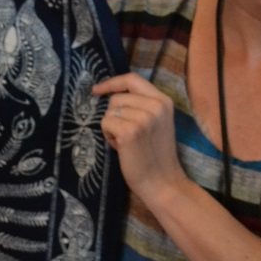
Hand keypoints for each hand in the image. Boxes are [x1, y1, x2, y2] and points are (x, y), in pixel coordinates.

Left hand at [92, 72, 187, 209]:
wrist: (162, 182)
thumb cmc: (155, 154)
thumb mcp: (156, 122)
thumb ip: (141, 105)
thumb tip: (110, 95)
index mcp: (163, 101)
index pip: (132, 79)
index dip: (112, 83)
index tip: (97, 90)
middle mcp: (155, 106)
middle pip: (117, 98)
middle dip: (114, 115)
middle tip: (127, 135)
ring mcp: (143, 118)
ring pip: (109, 112)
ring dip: (111, 127)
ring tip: (126, 142)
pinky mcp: (130, 131)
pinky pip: (105, 123)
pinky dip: (108, 136)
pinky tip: (121, 148)